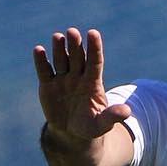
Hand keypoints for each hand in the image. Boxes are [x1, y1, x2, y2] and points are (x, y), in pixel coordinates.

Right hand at [32, 27, 131, 141]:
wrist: (72, 133)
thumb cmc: (91, 126)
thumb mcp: (103, 124)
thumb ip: (112, 116)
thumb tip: (127, 112)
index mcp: (93, 82)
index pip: (95, 62)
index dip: (94, 48)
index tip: (93, 33)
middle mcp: (78, 76)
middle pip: (77, 57)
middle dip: (75, 45)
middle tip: (72, 32)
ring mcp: (62, 79)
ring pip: (61, 60)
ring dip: (59, 49)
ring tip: (57, 37)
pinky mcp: (48, 85)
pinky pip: (44, 71)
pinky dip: (41, 61)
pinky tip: (38, 50)